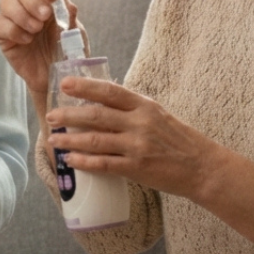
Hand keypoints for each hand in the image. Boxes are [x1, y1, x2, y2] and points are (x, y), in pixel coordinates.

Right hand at [0, 0, 81, 98]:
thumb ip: (70, 17)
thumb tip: (64, 3)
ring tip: (35, 31)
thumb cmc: (66, 53)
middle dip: (34, 1)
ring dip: (22, 14)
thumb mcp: (75, 34)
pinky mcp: (3, 34)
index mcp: (50, 0)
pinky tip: (26, 41)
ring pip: (6, 1)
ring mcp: (14, 18)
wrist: (56, 78)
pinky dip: (13, 30)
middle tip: (44, 18)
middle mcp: (30, 5)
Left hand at [46, 75, 253, 252]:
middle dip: (69, 115)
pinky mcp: (137, 168)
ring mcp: (138, 146)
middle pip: (96, 116)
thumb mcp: (157, 114)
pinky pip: (104, 164)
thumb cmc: (177, 139)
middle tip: (50, 115)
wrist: (203, 167)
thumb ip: (131, 108)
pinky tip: (70, 161)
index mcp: (144, 106)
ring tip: (53, 140)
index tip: (64, 84)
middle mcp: (140, 123)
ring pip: (95, 141)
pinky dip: (84, 162)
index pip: (110, 91)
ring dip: (70, 140)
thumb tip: (98, 100)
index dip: (85, 87)